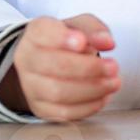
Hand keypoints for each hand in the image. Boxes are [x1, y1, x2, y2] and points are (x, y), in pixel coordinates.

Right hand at [0, 14, 120, 120]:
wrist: (47, 63)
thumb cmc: (65, 44)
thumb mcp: (79, 27)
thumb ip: (94, 29)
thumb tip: (107, 42)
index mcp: (35, 33)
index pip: (43, 32)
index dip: (62, 38)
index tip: (83, 42)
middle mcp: (27, 58)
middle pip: (55, 65)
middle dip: (89, 68)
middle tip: (113, 67)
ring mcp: (30, 85)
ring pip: (58, 92)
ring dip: (92, 89)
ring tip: (113, 82)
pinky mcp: (40, 108)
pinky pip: (63, 113)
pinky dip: (88, 106)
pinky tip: (103, 96)